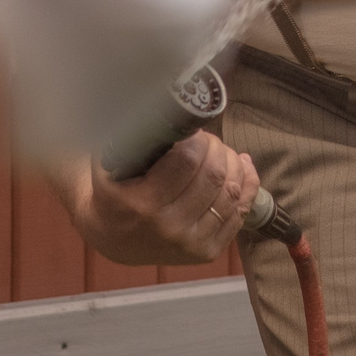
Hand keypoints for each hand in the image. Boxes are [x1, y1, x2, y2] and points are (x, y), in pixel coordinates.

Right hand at [66, 131, 261, 265]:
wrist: (113, 239)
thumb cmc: (113, 190)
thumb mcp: (108, 162)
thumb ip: (129, 134)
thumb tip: (157, 103)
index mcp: (142, 204)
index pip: (186, 160)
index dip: (197, 138)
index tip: (192, 130)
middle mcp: (168, 228)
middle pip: (212, 175)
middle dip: (216, 147)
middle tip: (208, 139)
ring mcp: (191, 244)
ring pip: (231, 192)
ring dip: (233, 163)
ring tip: (222, 150)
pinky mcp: (207, 253)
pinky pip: (239, 213)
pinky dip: (247, 184)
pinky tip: (242, 165)